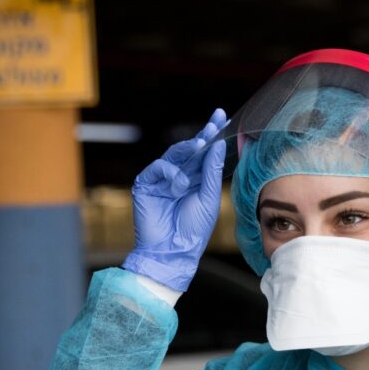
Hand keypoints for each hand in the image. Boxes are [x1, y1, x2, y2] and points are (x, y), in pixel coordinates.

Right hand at [123, 109, 227, 290]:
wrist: (173, 251)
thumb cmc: (194, 230)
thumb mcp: (210, 198)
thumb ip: (212, 171)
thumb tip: (218, 144)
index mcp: (196, 180)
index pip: (205, 154)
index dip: (212, 135)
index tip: (222, 118)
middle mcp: (179, 176)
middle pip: (190, 149)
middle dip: (203, 135)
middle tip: (214, 123)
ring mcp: (161, 180)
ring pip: (174, 154)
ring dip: (188, 149)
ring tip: (200, 146)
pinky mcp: (146, 185)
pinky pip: (157, 167)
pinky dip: (170, 171)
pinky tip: (179, 184)